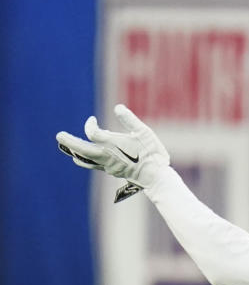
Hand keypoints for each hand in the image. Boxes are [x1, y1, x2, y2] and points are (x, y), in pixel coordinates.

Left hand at [56, 104, 170, 201]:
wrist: (155, 177)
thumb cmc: (152, 153)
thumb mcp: (144, 132)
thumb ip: (129, 119)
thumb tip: (117, 107)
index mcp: (113, 143)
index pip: (92, 133)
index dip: (89, 124)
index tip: (92, 119)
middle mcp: (106, 155)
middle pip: (81, 148)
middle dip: (69, 142)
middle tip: (59, 136)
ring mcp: (107, 165)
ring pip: (84, 158)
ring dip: (74, 151)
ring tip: (66, 146)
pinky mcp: (110, 170)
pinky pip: (91, 165)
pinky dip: (83, 160)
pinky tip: (79, 158)